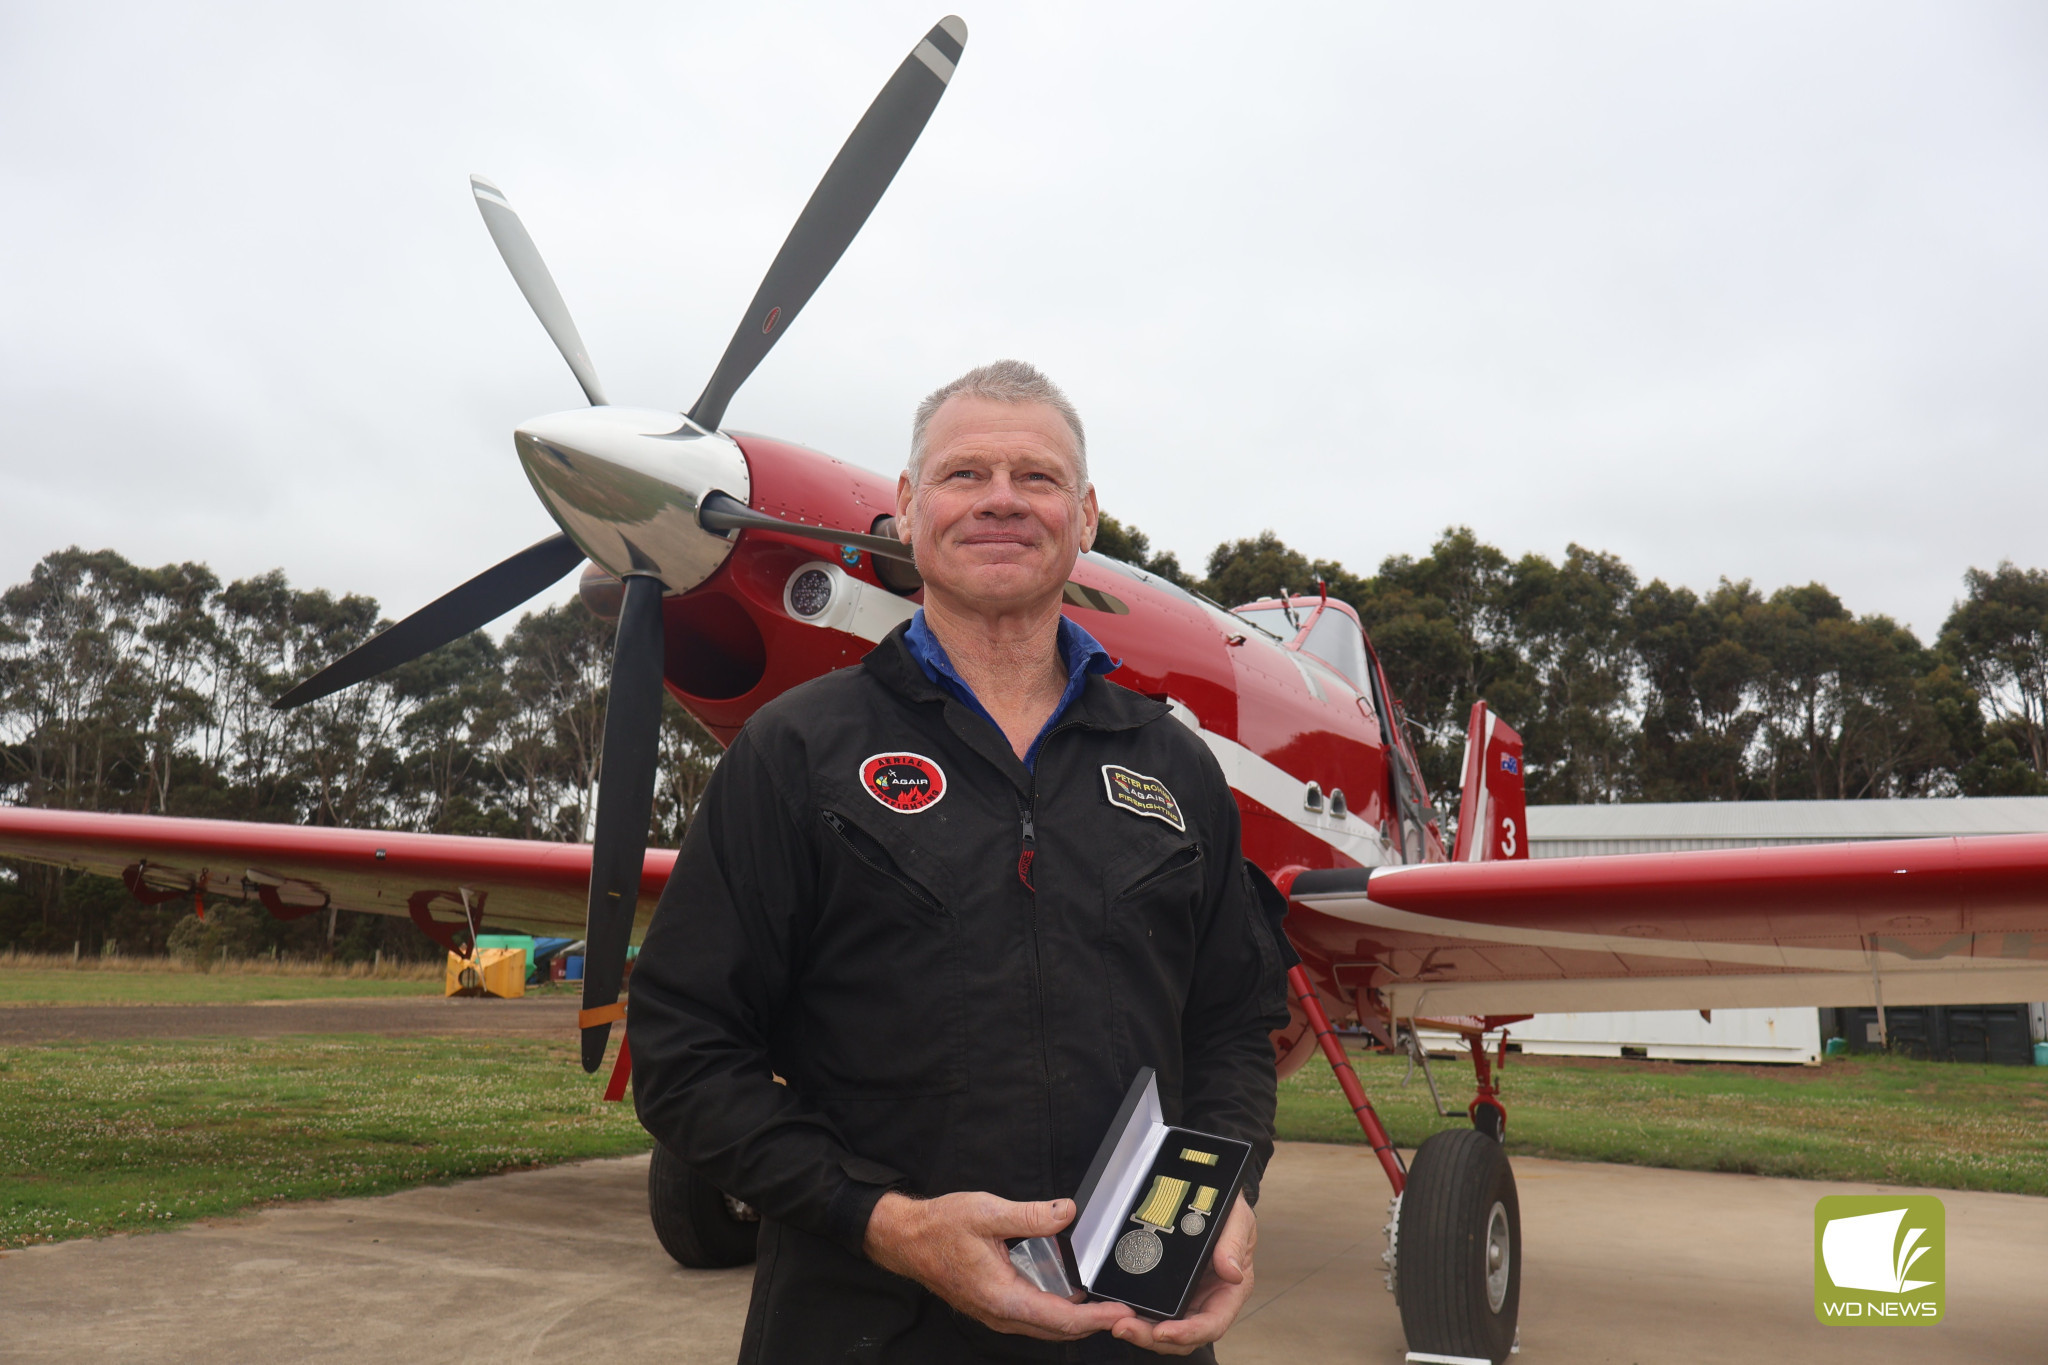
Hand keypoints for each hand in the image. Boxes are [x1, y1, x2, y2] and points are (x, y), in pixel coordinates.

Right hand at [864, 1190, 1130, 1340]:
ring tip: (1104, 1305)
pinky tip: (1071, 1295)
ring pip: (1045, 1326)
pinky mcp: (992, 1306)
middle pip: (1057, 1329)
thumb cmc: (940, 1227)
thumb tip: (1068, 1212)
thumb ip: (1031, 1215)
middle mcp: (1000, 1313)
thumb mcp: (987, 1212)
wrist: (906, 1239)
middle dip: (1093, 1323)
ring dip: (1077, 1320)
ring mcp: (995, 1313)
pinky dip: (1057, 1312)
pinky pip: (1032, 1317)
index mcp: (1003, 1297)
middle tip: (1124, 1310)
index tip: (1121, 1312)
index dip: (1096, 1318)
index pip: (1060, 1318)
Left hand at [1108, 1193, 1256, 1355]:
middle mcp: (1206, 1301)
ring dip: (1138, 1330)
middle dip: (1151, 1337)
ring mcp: (1186, 1299)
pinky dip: (1133, 1314)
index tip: (1164, 1332)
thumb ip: (1234, 1244)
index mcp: (1229, 1292)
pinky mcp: (1167, 1292)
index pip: (1211, 1324)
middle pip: (1181, 1334)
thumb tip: (1233, 1272)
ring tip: (1114, 1321)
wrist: (1211, 1199)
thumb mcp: (1237, 1220)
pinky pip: (1150, 1311)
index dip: (1188, 1333)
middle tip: (1124, 1327)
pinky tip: (1112, 1309)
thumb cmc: (1228, 1213)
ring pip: (1162, 1328)